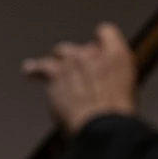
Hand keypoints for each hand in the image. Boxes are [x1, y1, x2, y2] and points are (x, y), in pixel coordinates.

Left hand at [21, 23, 137, 133]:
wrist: (101, 126)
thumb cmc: (118, 116)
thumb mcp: (128, 91)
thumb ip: (115, 78)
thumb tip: (106, 83)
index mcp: (117, 55)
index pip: (107, 32)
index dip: (101, 39)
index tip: (98, 46)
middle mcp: (93, 53)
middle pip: (83, 48)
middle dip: (81, 59)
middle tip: (80, 74)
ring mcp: (71, 62)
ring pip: (61, 52)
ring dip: (59, 61)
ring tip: (53, 67)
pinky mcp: (53, 74)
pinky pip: (40, 66)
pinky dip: (34, 69)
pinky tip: (29, 71)